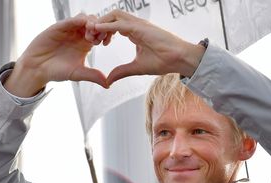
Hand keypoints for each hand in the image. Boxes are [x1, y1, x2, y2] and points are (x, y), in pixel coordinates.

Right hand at [5, 14, 107, 96]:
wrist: (37, 69)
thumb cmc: (57, 71)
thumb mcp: (77, 74)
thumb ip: (92, 76)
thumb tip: (108, 84)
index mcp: (86, 45)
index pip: (100, 34)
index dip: (105, 35)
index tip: (105, 43)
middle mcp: (79, 35)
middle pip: (95, 24)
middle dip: (100, 28)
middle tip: (98, 37)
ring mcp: (69, 30)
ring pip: (85, 19)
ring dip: (91, 23)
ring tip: (91, 34)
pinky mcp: (59, 27)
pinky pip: (71, 20)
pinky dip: (79, 20)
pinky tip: (84, 25)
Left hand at [86, 10, 205, 85]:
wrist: (179, 60)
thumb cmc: (163, 62)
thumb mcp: (136, 68)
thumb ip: (121, 71)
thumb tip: (108, 80)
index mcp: (134, 32)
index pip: (113, 25)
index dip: (102, 32)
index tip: (96, 44)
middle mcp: (135, 25)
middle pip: (111, 17)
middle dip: (98, 25)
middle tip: (91, 39)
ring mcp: (138, 24)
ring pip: (114, 15)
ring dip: (101, 23)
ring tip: (93, 35)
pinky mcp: (140, 27)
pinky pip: (119, 22)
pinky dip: (107, 25)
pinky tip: (98, 31)